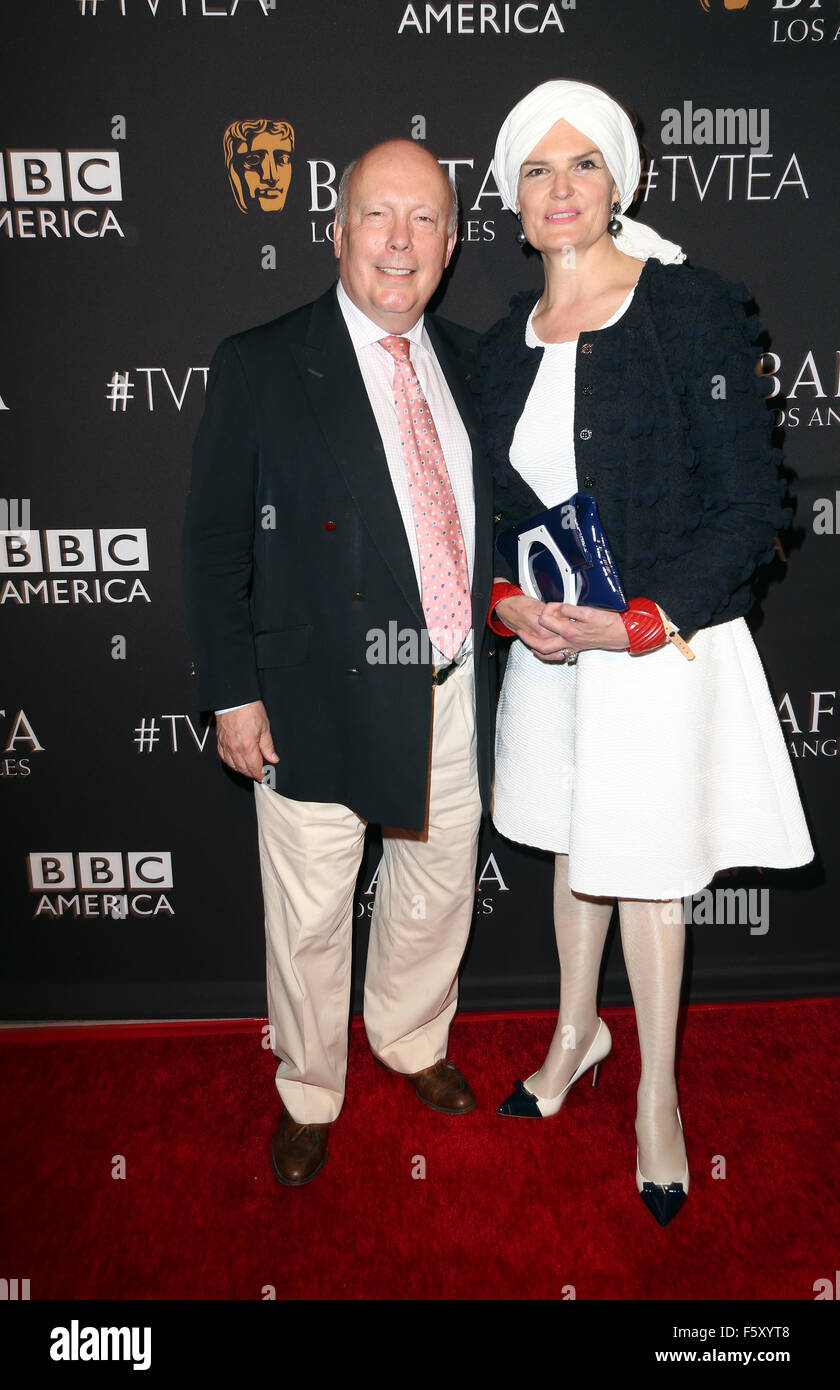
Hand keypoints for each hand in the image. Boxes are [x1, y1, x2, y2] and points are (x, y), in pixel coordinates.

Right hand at [215, 700, 277, 779]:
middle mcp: (235, 748)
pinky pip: (224, 757)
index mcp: (247, 746)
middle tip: (258, 772)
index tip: (264, 776)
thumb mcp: (264, 728)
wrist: (234, 699)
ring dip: (241, 769)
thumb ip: (268, 746)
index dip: (260, 774)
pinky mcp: (220, 741)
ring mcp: (226, 745)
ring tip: (249, 768)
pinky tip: (236, 761)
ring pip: (233, 765)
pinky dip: (230, 762)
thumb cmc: (249, 709)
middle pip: (243, 769)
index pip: (254, 768)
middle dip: (252, 773)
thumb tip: (273, 759)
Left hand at [495, 596, 628, 661]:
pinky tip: (546, 649)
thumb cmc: (610, 623)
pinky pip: (559, 655)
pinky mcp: (578, 648)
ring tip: (528, 642)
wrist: (623, 633)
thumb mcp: (590, 611)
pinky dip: (549, 653)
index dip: (546, 610)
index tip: (552, 604)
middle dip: (529, 638)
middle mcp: (569, 642)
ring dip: (536, 648)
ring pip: (549, 653)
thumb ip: (571, 609)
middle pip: (542, 645)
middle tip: (521, 632)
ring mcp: (573, 647)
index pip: (547, 620)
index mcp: (570, 631)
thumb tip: (559, 607)